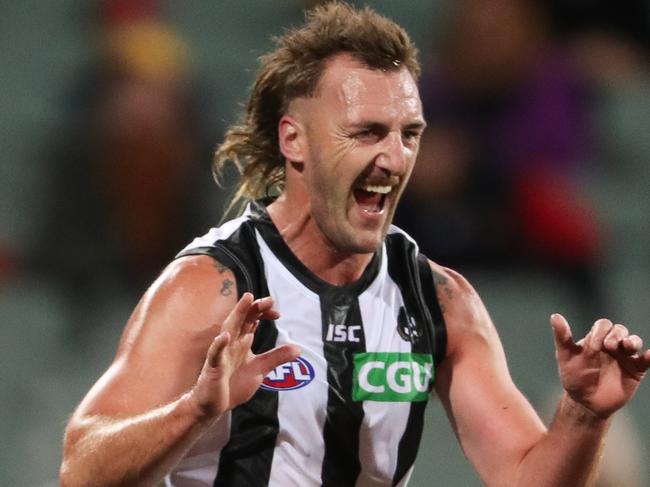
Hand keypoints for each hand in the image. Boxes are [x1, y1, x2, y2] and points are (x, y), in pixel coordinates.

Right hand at [190, 293, 299, 419]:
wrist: (213, 405)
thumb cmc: (233, 384)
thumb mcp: (260, 369)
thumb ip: (277, 357)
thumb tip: (298, 349)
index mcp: (242, 341)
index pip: (253, 319)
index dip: (264, 312)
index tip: (277, 314)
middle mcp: (232, 342)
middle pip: (243, 319)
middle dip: (255, 307)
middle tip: (269, 300)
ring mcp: (222, 353)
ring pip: (229, 328)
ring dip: (238, 314)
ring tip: (246, 300)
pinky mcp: (213, 367)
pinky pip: (215, 354)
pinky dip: (219, 344)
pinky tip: (224, 336)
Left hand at [551, 313, 649, 417]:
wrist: (585, 402)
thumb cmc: (574, 376)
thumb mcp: (565, 356)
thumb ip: (562, 337)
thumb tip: (554, 316)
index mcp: (595, 338)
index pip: (603, 325)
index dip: (600, 331)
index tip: (593, 346)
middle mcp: (611, 344)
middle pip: (620, 330)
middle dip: (616, 335)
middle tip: (609, 346)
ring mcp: (624, 357)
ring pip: (634, 341)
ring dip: (633, 341)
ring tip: (628, 346)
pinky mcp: (635, 370)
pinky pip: (646, 361)